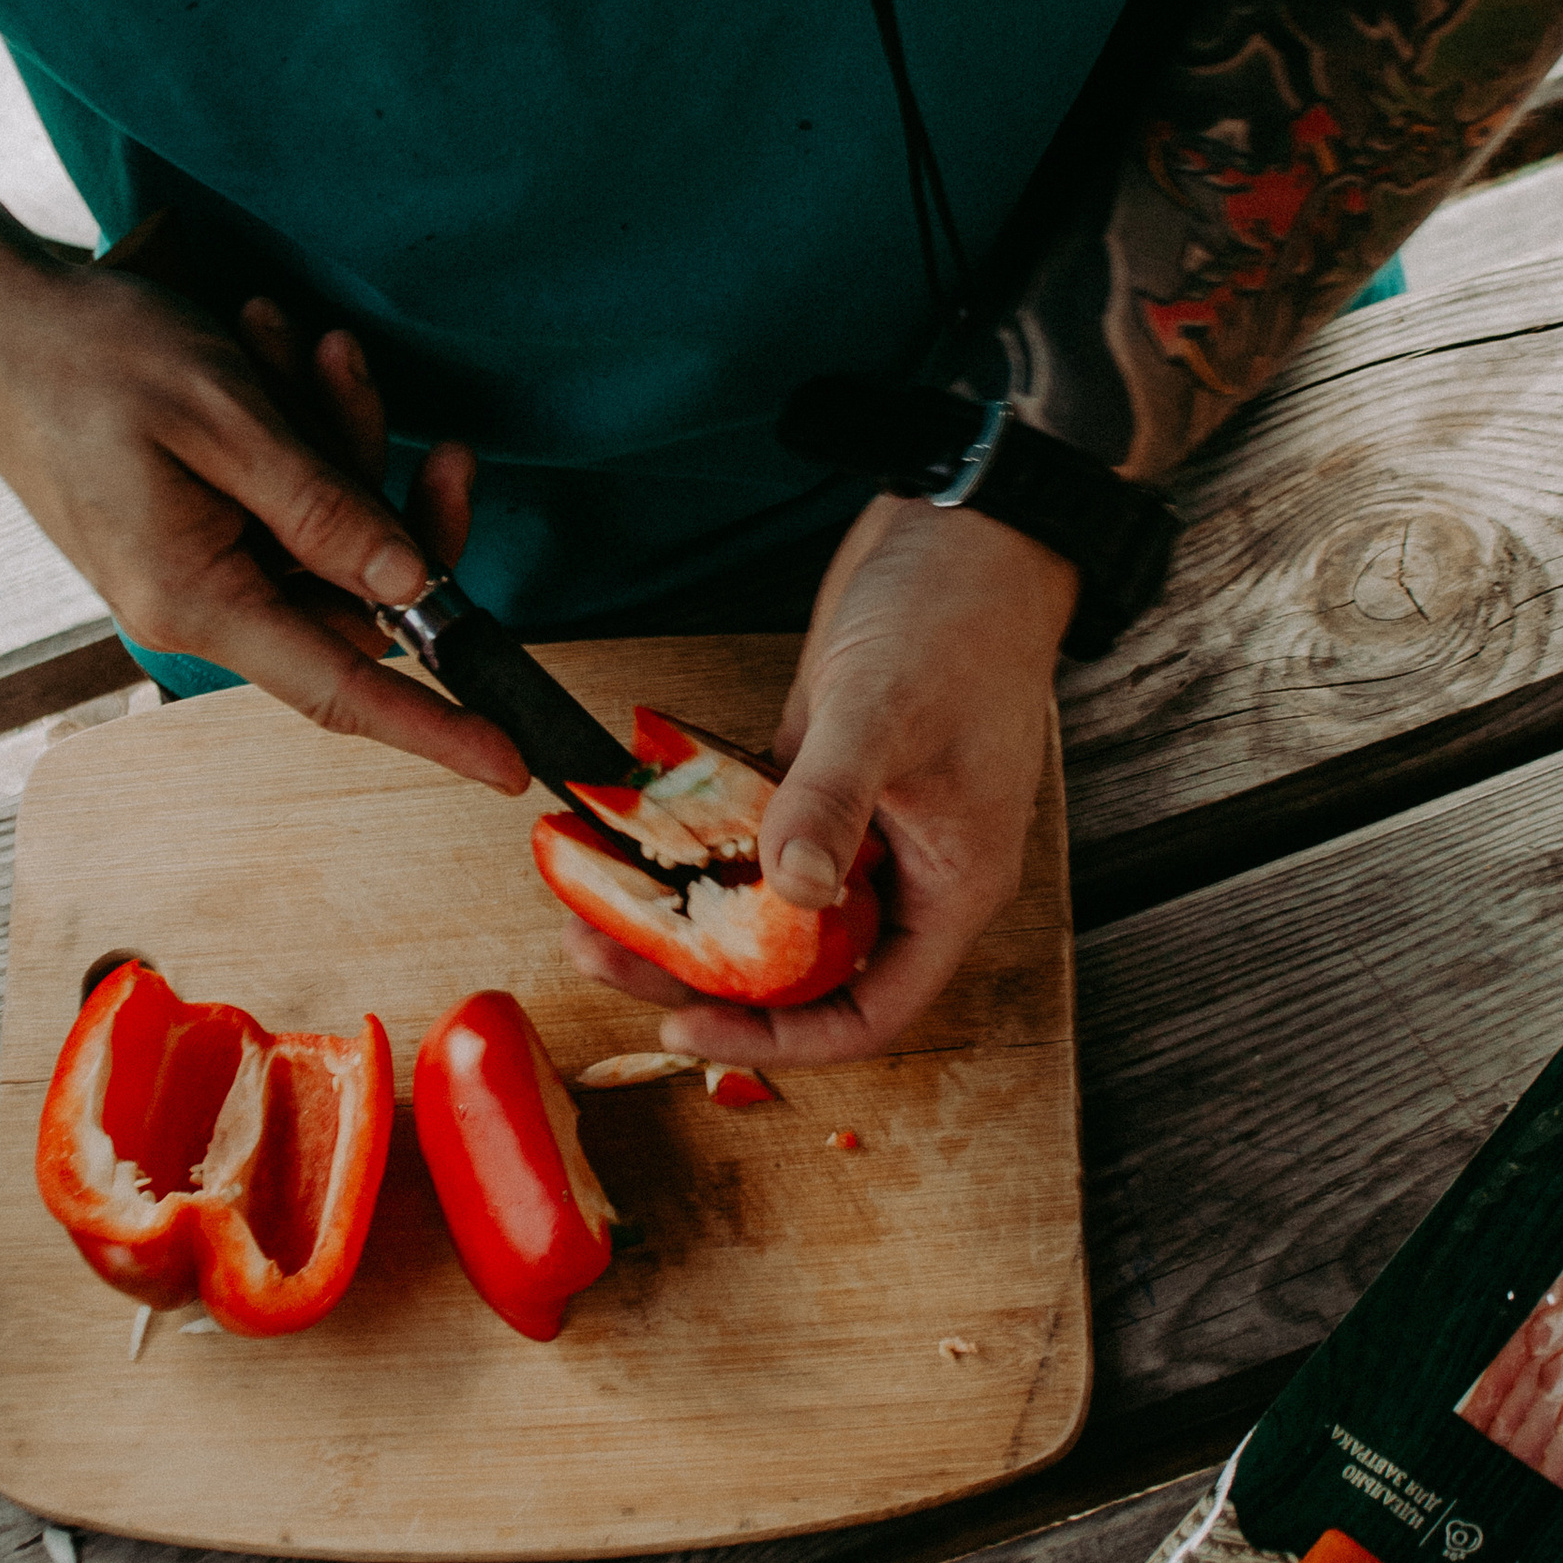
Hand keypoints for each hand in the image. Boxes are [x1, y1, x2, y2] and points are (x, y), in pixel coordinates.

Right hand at [0, 254, 527, 791]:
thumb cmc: (92, 358)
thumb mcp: (226, 421)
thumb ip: (326, 512)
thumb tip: (416, 591)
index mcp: (197, 600)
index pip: (340, 688)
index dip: (435, 729)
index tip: (511, 766)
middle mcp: (200, 601)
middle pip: (357, 590)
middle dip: (385, 484)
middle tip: (364, 377)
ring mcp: (198, 565)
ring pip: (331, 535)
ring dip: (333, 432)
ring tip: (283, 337)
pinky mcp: (197, 527)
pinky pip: (290, 501)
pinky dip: (298, 427)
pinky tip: (263, 348)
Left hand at [564, 493, 1075, 1061]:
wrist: (965, 523)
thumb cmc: (959, 614)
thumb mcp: (886, 711)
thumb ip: (832, 801)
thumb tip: (789, 891)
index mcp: (950, 884)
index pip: (866, 1010)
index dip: (778, 1039)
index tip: (689, 1033)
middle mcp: (907, 868)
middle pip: (800, 968)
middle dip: (702, 974)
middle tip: (608, 954)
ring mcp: (862, 821)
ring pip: (766, 905)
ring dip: (686, 911)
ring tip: (597, 903)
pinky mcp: (823, 771)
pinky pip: (753, 833)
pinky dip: (696, 840)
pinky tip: (631, 834)